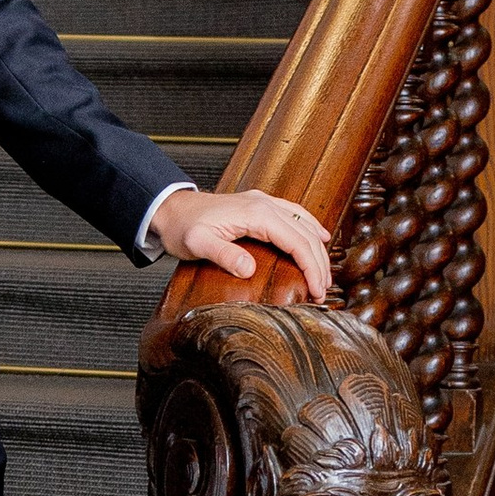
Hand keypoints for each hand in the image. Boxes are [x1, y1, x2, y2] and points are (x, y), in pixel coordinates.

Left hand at [151, 186, 330, 301]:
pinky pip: (294, 215)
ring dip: (318, 249)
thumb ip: (223, 255)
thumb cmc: (182, 227)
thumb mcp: (197, 244)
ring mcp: (263, 203)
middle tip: (322, 292)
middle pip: (305, 233)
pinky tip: (321, 237)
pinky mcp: (259, 206)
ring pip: (304, 223)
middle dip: (319, 263)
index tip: (316, 291)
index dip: (311, 267)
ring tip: (323, 276)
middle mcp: (265, 204)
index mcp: (256, 214)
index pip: (296, 241)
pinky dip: (311, 228)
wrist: (170, 209)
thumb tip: (249, 269)